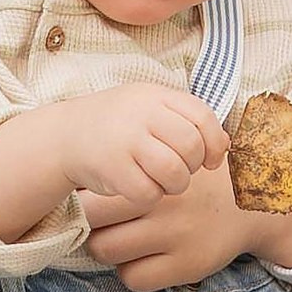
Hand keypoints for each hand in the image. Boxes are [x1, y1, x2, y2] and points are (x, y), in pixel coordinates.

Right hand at [65, 83, 223, 207]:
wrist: (66, 135)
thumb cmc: (118, 124)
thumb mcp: (149, 106)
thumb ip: (185, 118)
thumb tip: (226, 145)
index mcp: (155, 95)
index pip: (202, 115)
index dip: (214, 141)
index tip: (211, 159)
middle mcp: (141, 114)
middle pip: (191, 146)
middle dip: (193, 166)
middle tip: (180, 170)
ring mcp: (126, 141)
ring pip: (174, 172)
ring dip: (175, 184)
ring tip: (162, 181)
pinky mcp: (113, 169)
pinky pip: (149, 193)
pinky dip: (150, 196)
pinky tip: (140, 187)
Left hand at [81, 142, 254, 291]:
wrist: (254, 204)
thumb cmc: (200, 178)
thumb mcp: (172, 154)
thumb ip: (136, 161)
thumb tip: (84, 173)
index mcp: (157, 172)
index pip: (95, 188)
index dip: (84, 195)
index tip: (90, 196)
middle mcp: (163, 204)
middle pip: (92, 220)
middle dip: (89, 222)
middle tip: (102, 220)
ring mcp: (175, 237)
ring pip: (107, 251)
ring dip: (108, 247)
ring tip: (122, 238)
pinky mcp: (187, 266)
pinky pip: (135, 279)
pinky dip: (132, 272)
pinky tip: (144, 258)